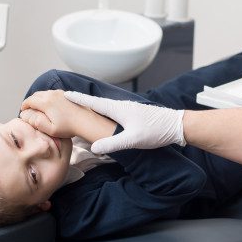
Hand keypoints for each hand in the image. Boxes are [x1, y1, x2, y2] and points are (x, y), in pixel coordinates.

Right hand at [20, 90, 89, 137]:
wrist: (85, 120)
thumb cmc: (69, 127)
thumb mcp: (51, 130)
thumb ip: (38, 123)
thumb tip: (30, 117)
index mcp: (46, 103)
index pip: (30, 100)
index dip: (24, 105)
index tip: (23, 110)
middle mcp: (51, 95)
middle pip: (36, 95)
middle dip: (30, 101)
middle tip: (29, 108)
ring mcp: (59, 93)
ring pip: (44, 93)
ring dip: (39, 98)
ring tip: (38, 107)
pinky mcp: (66, 94)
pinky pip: (52, 93)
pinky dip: (47, 97)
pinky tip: (50, 105)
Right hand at [64, 91, 185, 153]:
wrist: (176, 126)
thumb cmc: (156, 131)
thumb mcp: (133, 140)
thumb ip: (113, 143)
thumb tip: (93, 147)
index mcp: (118, 109)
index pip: (93, 103)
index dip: (78, 99)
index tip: (65, 94)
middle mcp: (121, 106)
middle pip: (97, 102)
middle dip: (82, 101)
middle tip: (67, 99)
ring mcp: (127, 109)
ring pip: (105, 106)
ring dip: (92, 106)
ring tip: (81, 108)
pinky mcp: (133, 114)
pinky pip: (112, 110)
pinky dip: (102, 111)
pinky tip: (103, 117)